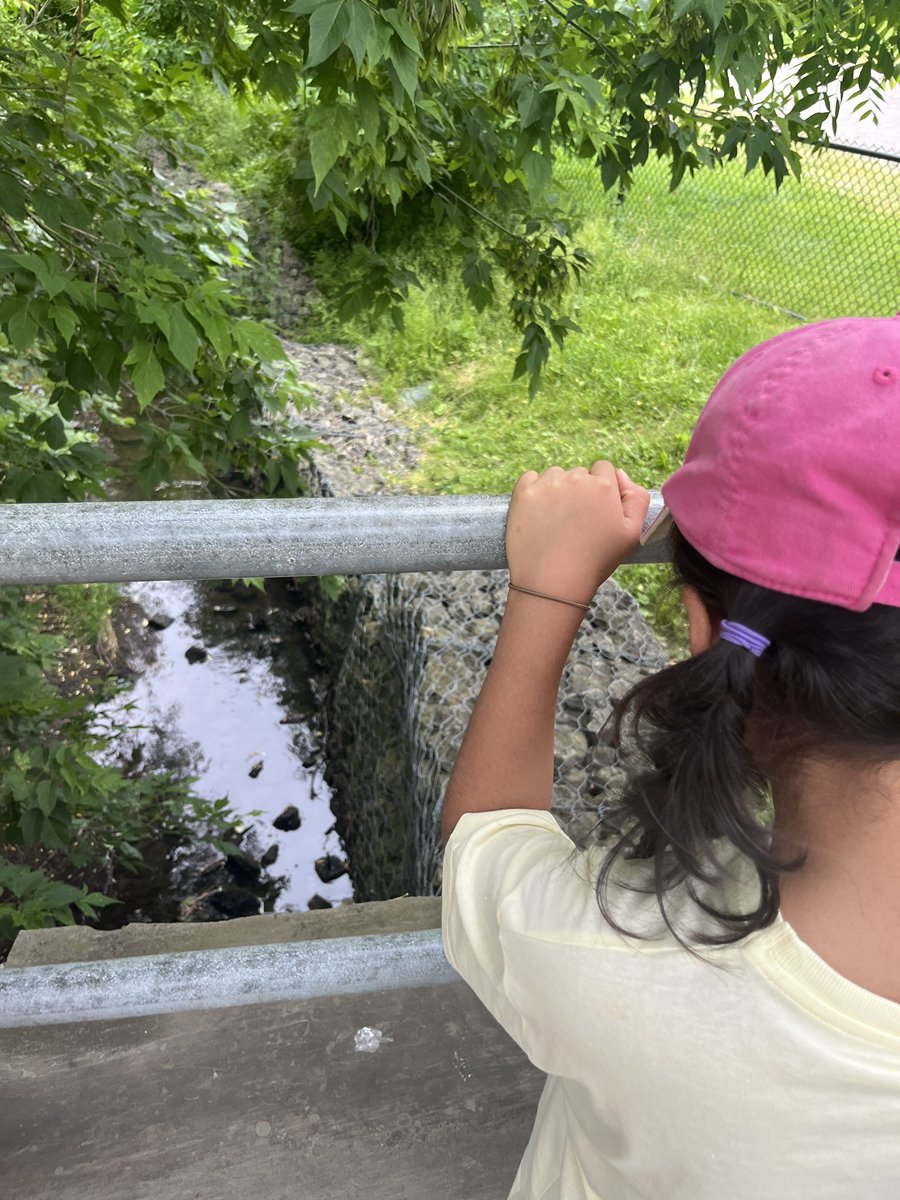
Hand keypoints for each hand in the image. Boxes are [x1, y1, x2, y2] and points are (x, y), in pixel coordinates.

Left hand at [506, 462, 649, 604]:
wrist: (553, 582)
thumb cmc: (595, 561)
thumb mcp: (633, 534)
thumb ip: (637, 498)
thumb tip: (620, 475)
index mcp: (603, 485)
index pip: (603, 470)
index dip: (600, 490)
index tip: (594, 512)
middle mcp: (575, 478)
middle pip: (579, 474)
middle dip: (579, 491)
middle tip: (574, 522)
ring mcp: (547, 484)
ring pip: (555, 476)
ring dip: (556, 490)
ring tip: (555, 521)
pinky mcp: (523, 493)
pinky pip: (529, 479)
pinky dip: (533, 491)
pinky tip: (537, 513)